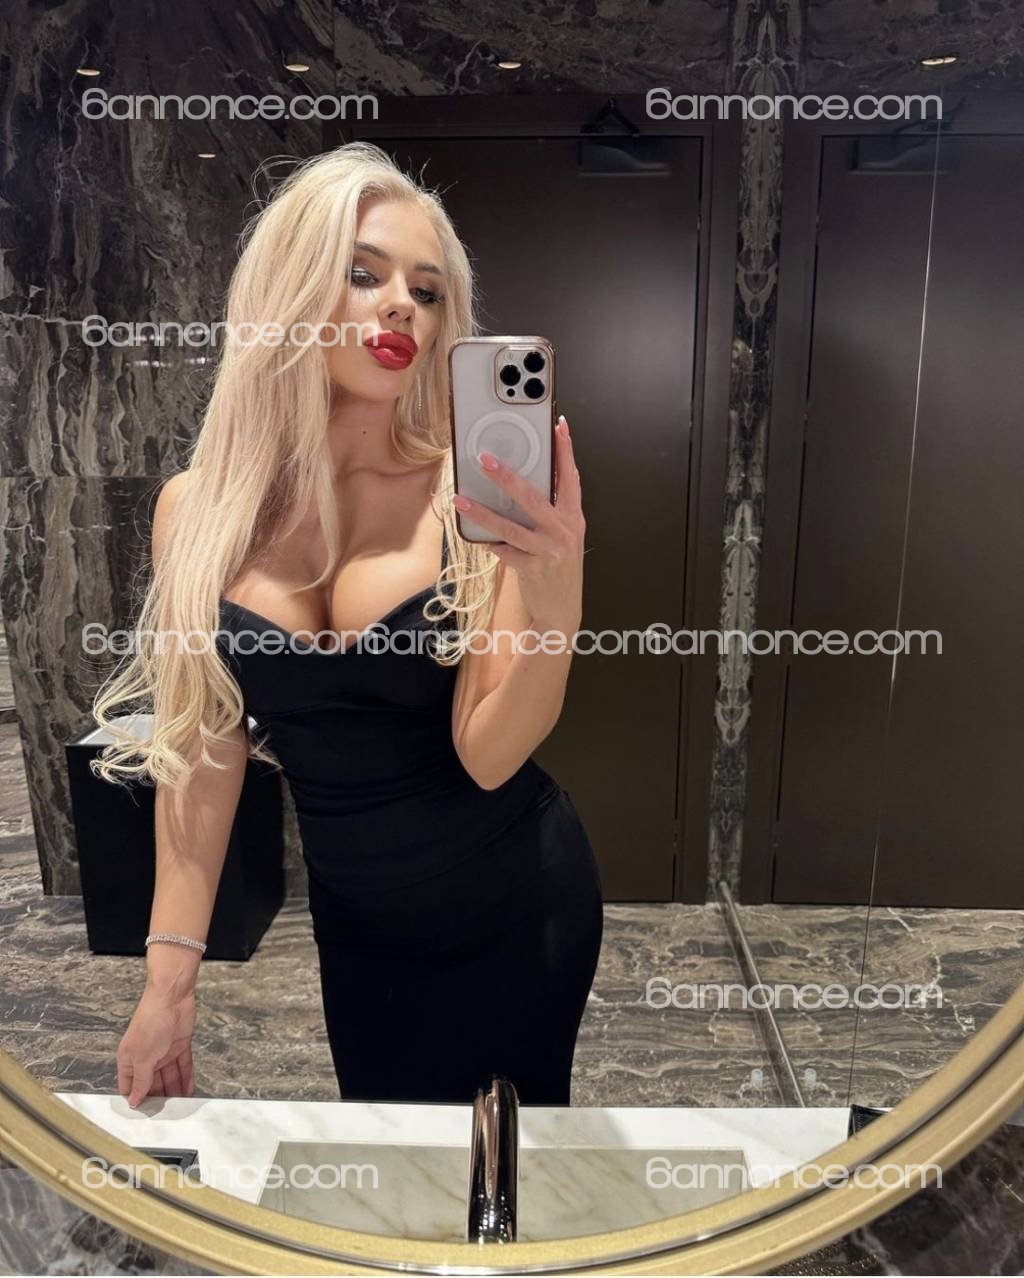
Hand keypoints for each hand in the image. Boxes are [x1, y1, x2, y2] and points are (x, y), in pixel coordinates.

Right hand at [116, 986, 196, 1107]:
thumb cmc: (150, 1021)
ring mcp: (163, 1051)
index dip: (136, 1100)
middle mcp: (146, 1057)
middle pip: (152, 1084)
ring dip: (175, 1091)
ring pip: (170, 1077)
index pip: (130, 1086)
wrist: (172, 997)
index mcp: (130, 1060)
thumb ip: (141, 1080)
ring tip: (181, 1107)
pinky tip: (189, 1091)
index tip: (144, 1116)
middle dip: (159, 1098)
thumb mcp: (143, 1057)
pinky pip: (183, 1066)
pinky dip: (187, 1078)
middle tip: (167, 1115)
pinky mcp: (179, 1045)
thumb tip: (134, 1100)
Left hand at [454, 414, 584, 630]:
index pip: (571, 479)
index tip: (559, 427)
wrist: (562, 611)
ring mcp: (549, 551)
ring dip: (483, 512)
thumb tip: (550, 478)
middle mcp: (564, 532)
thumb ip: (559, 510)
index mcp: (574, 518)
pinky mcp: (533, 570)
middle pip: (534, 498)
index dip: (566, 452)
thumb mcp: (567, 536)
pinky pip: (504, 551)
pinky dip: (489, 542)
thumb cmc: (560, 569)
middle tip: (485, 459)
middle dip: (508, 477)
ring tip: (461, 499)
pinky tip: (476, 536)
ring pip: (511, 527)